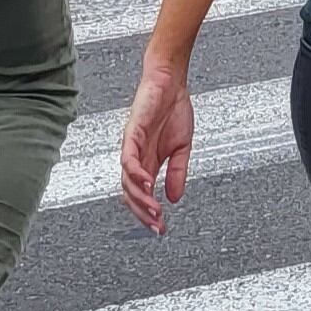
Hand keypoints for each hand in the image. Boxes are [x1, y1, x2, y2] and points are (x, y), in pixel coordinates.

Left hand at [119, 58, 196, 234]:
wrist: (171, 82)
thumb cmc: (174, 109)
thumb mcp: (182, 147)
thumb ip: (177, 172)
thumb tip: (175, 198)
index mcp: (147, 162)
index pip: (142, 194)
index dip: (149, 213)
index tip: (161, 228)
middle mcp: (135, 158)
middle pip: (131, 193)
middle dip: (143, 212)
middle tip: (156, 226)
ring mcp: (132, 147)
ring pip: (128, 180)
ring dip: (140, 197)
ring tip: (153, 209)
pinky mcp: (132, 133)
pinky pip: (129, 158)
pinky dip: (136, 173)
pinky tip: (146, 184)